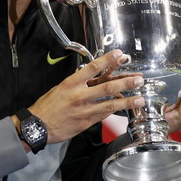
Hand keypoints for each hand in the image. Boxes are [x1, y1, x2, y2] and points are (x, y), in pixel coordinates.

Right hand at [25, 50, 145, 143]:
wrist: (39, 125)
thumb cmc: (48, 105)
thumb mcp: (61, 88)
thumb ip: (78, 83)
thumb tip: (93, 77)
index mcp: (71, 83)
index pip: (93, 67)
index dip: (108, 60)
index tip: (119, 54)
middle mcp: (80, 95)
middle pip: (108, 86)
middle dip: (126, 82)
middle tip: (139, 79)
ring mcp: (85, 109)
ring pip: (111, 103)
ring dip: (128, 101)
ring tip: (141, 98)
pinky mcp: (87, 122)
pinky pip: (105, 114)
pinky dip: (116, 110)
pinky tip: (126, 108)